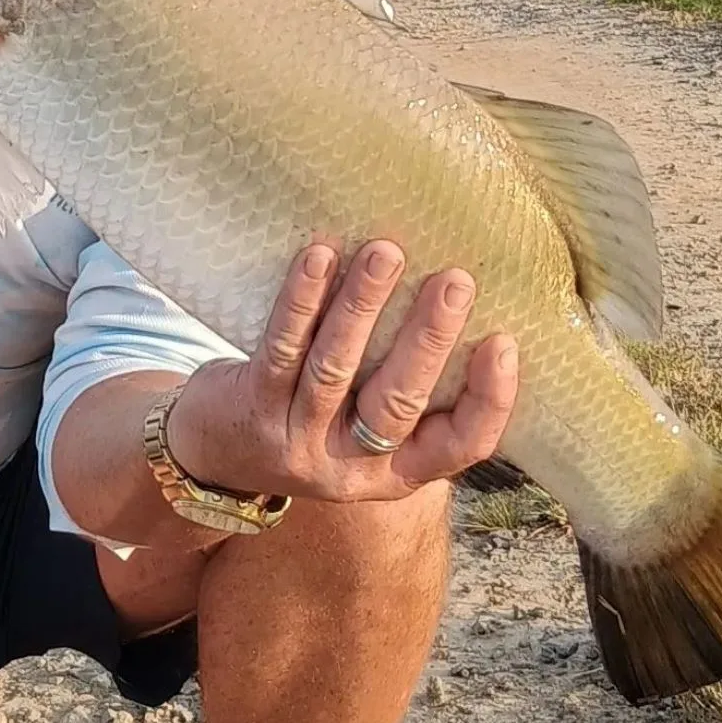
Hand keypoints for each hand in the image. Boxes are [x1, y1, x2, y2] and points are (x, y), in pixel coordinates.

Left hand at [164, 239, 518, 503]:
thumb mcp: (369, 423)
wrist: (216, 452)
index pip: (460, 445)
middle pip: (397, 402)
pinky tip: (320, 257)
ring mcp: (298, 438)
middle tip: (455, 280)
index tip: (505, 341)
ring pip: (336, 369)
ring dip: (363, 306)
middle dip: (429, 338)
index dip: (490, 399)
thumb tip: (463, 298)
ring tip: (386, 253)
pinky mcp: (254, 405)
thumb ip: (408, 380)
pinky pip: (281, 347)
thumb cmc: (317, 414)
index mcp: (399, 469)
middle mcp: (352, 464)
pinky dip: (302, 300)